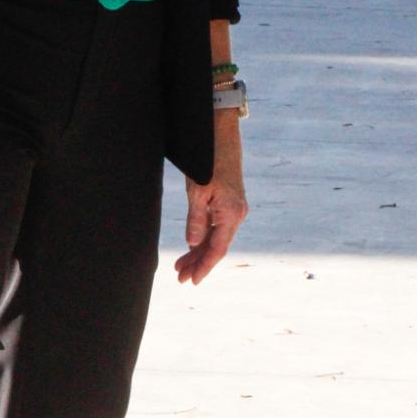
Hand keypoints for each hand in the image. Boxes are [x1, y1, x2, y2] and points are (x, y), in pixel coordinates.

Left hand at [175, 115, 246, 284]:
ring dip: (199, 251)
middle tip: (180, 277)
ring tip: (181, 265)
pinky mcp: (229, 203)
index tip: (192, 281)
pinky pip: (217, 226)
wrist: (221, 136)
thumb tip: (192, 243)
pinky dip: (203, 237)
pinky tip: (192, 246)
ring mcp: (234, 209)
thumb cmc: (209, 162)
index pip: (217, 249)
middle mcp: (236, 215)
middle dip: (198, 262)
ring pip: (216, 237)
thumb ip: (196, 219)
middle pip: (216, 246)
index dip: (204, 267)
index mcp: (231, 214)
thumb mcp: (197, 191)